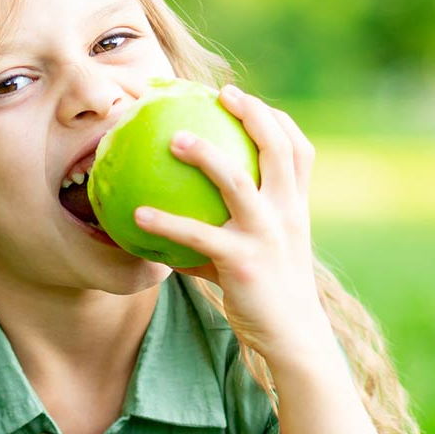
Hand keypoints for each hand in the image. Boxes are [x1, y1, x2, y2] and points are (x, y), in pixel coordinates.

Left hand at [133, 84, 331, 361]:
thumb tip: (176, 209)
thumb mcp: (260, 251)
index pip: (298, 148)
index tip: (240, 98)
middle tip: (217, 94)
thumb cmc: (267, 293)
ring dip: (204, 153)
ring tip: (173, 139)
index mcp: (295, 206)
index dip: (274, 117)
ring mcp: (266, 235)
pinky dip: (164, 222)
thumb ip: (228, 227)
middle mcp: (286, 213)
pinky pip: (195, 235)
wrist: (294, 338)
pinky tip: (136, 214)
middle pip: (276, 147)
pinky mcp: (242, 262)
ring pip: (235, 180)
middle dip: (250, 112)